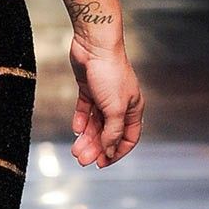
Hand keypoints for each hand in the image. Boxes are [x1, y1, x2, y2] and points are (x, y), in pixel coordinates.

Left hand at [68, 36, 143, 166]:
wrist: (94, 46)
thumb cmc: (110, 73)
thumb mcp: (115, 108)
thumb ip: (112, 131)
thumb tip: (109, 150)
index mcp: (133, 109)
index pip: (128, 138)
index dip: (116, 152)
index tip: (103, 163)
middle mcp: (120, 104)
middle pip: (108, 133)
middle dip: (96, 147)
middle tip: (82, 159)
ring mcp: (104, 96)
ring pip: (95, 123)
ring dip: (86, 137)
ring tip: (75, 150)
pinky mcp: (89, 88)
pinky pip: (84, 110)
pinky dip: (80, 120)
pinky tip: (76, 128)